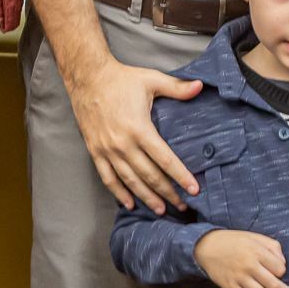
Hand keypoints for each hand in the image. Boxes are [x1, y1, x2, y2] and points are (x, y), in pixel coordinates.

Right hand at [67, 54, 201, 213]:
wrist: (87, 77)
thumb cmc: (121, 79)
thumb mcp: (151, 80)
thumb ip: (177, 88)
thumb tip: (201, 86)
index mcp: (139, 129)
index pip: (165, 160)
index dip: (181, 177)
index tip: (194, 190)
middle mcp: (123, 144)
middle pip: (150, 176)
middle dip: (168, 193)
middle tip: (183, 206)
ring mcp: (107, 149)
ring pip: (130, 181)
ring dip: (147, 198)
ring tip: (161, 210)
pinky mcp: (95, 150)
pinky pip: (108, 177)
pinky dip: (119, 193)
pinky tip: (130, 204)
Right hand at [193, 229, 288, 287]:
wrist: (207, 246)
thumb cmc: (233, 241)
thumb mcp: (254, 236)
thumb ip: (272, 246)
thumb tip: (283, 262)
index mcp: (256, 251)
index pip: (279, 269)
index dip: (283, 272)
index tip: (281, 273)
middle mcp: (249, 266)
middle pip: (274, 285)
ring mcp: (239, 278)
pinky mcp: (230, 287)